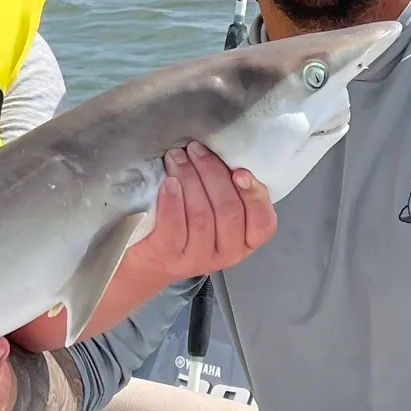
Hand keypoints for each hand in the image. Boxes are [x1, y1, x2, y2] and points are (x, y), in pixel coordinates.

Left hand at [127, 141, 276, 285]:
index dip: (254, 195)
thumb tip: (220, 153)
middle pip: (228, 211)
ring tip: (176, 157)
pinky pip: (175, 227)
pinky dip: (173, 201)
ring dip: (190, 179)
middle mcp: (227, 253)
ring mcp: (198, 257)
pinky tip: (168, 182)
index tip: (239, 170)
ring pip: (201, 215)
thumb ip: (224, 193)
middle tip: (195, 149)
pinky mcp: (169, 256)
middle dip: (212, 174)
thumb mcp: (214, 215)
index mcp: (245, 240)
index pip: (263, 222)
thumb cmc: (184, 228)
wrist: (147, 261)